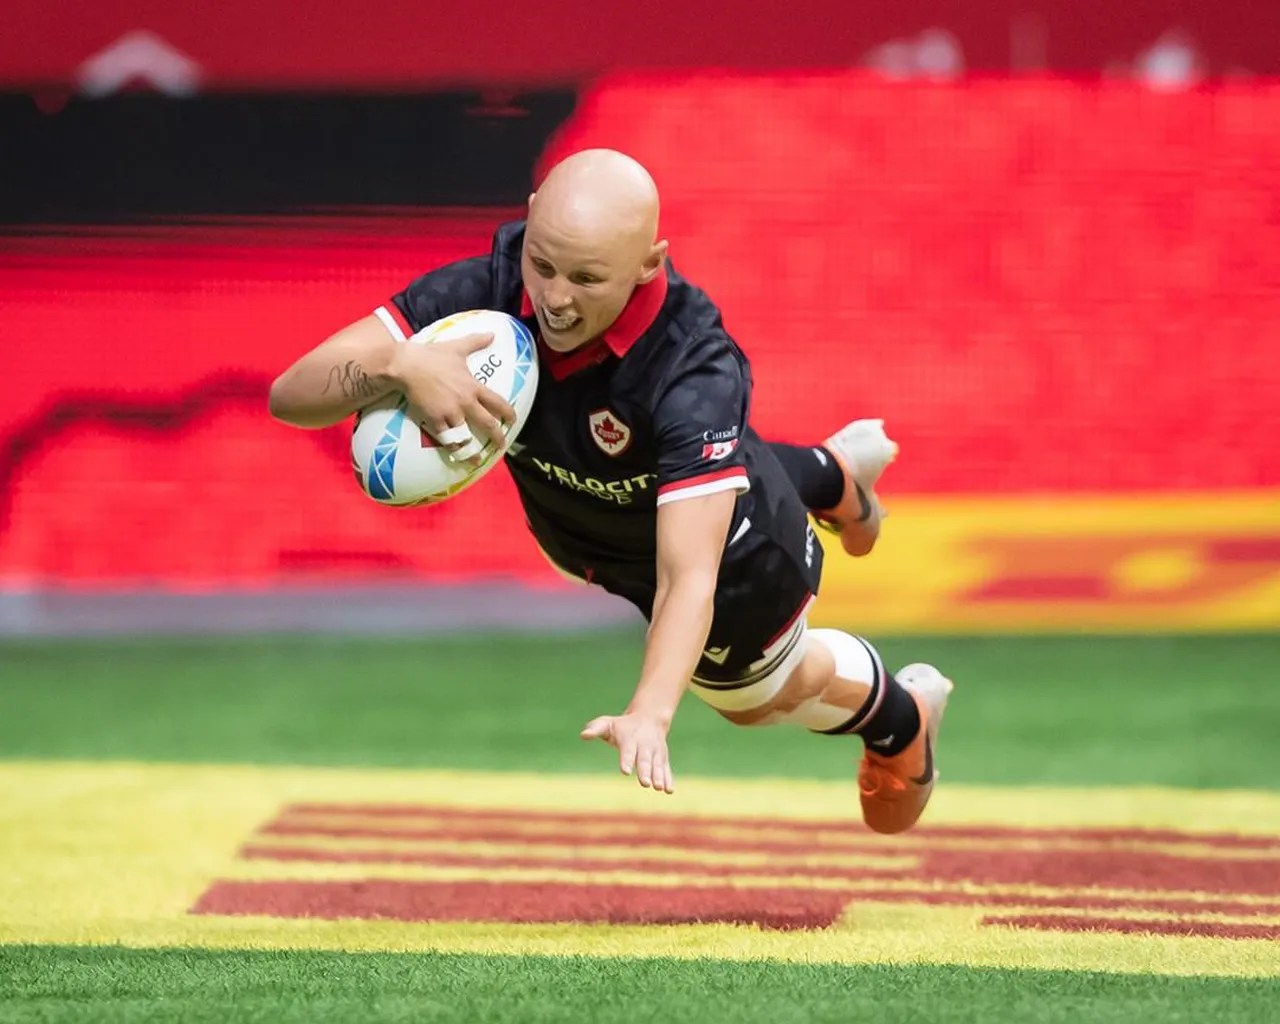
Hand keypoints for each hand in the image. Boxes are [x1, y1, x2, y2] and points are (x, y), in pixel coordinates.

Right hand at [389, 333, 517, 461]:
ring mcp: (450, 413)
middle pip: (487, 424)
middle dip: (497, 437)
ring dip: (473, 449)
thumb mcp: (457, 347)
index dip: (507, 413)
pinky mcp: (435, 420)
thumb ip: (476, 342)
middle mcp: (465, 402)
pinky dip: (452, 449)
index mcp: (473, 386)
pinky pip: (446, 439)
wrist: (407, 365)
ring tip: (477, 459)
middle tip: (501, 445)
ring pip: (467, 436)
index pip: (497, 402)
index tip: (512, 421)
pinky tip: (456, 456)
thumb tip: (492, 334)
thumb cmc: (432, 355)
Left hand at [580, 712, 674, 793]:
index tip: (625, 771)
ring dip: (659, 776)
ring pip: (657, 765)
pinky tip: (669, 791)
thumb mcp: (608, 723)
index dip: (627, 760)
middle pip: (645, 760)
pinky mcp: (662, 758)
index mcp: (630, 738)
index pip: (628, 751)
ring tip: (659, 788)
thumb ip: (596, 729)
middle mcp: (645, 745)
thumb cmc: (623, 725)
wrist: (650, 717)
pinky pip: (666, 769)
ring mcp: (655, 752)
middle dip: (645, 771)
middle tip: (645, 783)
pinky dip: (669, 779)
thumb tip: (583, 735)